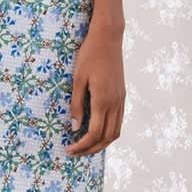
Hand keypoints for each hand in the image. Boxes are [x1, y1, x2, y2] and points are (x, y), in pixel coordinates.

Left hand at [65, 24, 124, 156]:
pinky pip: (119, 121)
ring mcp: (120, 100)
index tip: (69, 149)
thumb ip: (77, 104)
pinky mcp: (122, 95)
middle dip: (91, 149)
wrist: (108, 38)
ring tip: (86, 146)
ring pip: (116, 132)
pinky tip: (98, 131)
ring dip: (102, 143)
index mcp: (102, 101)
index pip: (94, 134)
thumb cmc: (89, 56)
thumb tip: (75, 127)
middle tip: (75, 153)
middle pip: (106, 138)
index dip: (82, 145)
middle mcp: (115, 103)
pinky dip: (109, 132)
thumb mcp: (77, 79)